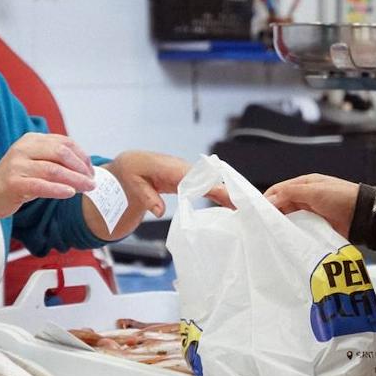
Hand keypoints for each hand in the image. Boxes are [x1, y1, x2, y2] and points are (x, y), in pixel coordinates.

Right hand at [0, 133, 94, 218]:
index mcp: (31, 139)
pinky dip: (58, 189)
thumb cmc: (16, 179)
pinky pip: (40, 186)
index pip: (64, 142)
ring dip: (75, 179)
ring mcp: (17, 165)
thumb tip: (86, 168)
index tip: (91, 169)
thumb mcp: (35, 162)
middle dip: (81, 167)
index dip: (82, 155)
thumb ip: (54, 160)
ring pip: (53, 170)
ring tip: (88, 187)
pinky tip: (70, 193)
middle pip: (61, 153)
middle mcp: (23, 148)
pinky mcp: (13, 183)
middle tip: (92, 180)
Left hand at [90, 151, 230, 239]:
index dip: (210, 186)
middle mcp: (184, 168)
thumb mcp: (134, 184)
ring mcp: (188, 173)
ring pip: (211, 182)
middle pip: (209, 180)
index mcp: (171, 168)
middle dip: (226, 191)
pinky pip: (208, 186)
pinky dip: (220, 194)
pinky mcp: (190, 179)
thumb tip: (159, 212)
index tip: (224, 195)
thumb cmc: (132, 172)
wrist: (133, 163)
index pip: (195, 178)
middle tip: (242, 205)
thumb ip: (147, 197)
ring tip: (242, 207)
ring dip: (227, 194)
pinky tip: (230, 204)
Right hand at [264, 174, 359, 237]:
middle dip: (273, 213)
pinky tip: (287, 237)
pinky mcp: (315, 226)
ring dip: (282, 223)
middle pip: (282, 205)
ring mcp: (310, 212)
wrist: (363, 215)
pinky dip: (292, 232)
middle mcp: (305, 197)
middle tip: (263, 223)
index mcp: (304, 184)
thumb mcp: (314, 191)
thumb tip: (269, 199)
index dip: (267, 199)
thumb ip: (290, 193)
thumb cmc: (342, 197)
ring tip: (272, 232)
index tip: (257, 211)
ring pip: (289, 218)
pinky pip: (299, 228)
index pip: (279, 190)